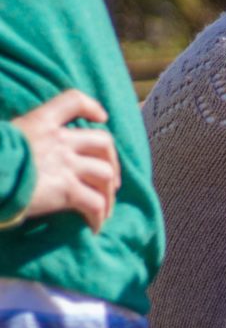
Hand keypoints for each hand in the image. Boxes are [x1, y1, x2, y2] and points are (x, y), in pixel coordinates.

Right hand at [11, 90, 120, 231]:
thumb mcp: (2, 141)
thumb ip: (20, 143)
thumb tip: (24, 158)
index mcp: (39, 122)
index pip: (72, 100)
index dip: (91, 106)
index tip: (101, 117)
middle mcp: (59, 140)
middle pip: (103, 142)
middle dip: (112, 160)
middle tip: (111, 179)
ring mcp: (66, 164)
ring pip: (105, 174)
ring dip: (109, 193)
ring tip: (105, 209)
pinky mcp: (66, 189)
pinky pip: (94, 203)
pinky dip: (98, 216)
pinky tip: (94, 227)